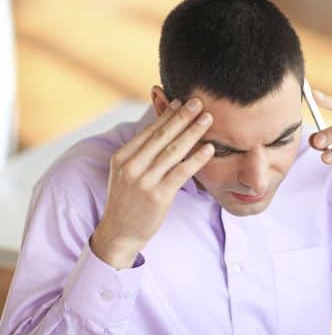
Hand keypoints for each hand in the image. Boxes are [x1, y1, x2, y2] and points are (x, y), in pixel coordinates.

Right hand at [91, 98, 214, 268]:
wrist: (119, 233)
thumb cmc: (128, 200)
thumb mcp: (127, 172)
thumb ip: (141, 152)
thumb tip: (161, 129)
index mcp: (122, 157)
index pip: (149, 131)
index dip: (167, 115)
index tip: (182, 101)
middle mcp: (131, 166)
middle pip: (162, 136)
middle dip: (183, 117)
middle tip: (199, 102)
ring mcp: (144, 181)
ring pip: (173, 151)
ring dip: (193, 132)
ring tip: (208, 119)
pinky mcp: (158, 196)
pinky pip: (181, 172)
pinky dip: (197, 158)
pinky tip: (209, 149)